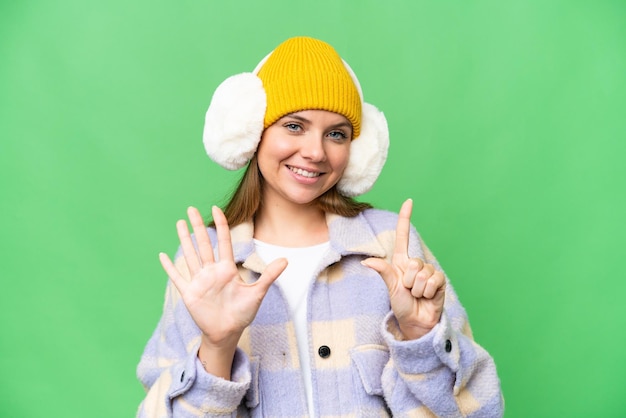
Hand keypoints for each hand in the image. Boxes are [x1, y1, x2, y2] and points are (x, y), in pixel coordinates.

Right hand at [159, 206, 286, 375]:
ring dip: (184, 240)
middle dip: (197, 226)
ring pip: (190, 255)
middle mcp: (212, 271)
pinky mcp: (189, 293)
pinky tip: (162, 255)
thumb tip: (286, 260)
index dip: (220, 225)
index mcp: (227, 269)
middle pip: (204, 243)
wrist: (228, 333)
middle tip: (191, 208)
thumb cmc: (243, 313)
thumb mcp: (257, 293)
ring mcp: (199, 281)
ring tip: (179, 223)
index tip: (216, 209)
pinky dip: (169, 268)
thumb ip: (269, 276)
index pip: (223, 241)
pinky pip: (177, 278)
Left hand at [362, 199, 445, 339]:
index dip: (405, 219)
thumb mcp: (391, 288)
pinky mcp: (439, 281)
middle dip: (409, 281)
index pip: (403, 236)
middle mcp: (416, 264)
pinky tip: (428, 297)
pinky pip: (433, 280)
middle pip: (413, 263)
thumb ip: (383, 272)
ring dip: (418, 289)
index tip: (408, 201)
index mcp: (402, 262)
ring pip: (422, 274)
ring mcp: (429, 272)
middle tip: (409, 291)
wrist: (416, 322)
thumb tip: (367, 261)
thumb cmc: (402, 305)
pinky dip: (428, 292)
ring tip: (418, 295)